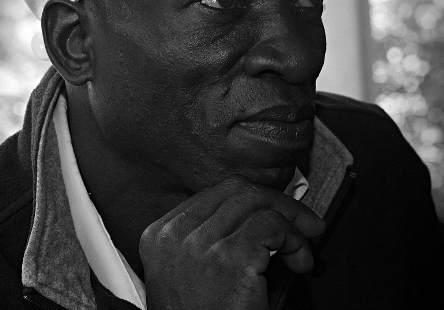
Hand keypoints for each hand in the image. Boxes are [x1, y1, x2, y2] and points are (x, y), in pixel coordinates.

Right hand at [139, 175, 325, 309]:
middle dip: (276, 200)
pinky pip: (272, 225)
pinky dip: (295, 240)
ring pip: (256, 201)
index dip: (252, 198)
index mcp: (161, 235)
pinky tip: (299, 261)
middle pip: (236, 189)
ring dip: (292, 219)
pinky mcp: (229, 259)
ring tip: (302, 244)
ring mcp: (200, 244)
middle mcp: (175, 234)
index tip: (273, 209)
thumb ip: (206, 238)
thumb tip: (252, 212)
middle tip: (301, 218)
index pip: (214, 193)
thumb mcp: (188, 273)